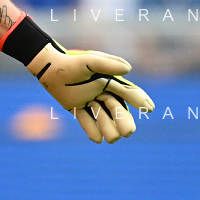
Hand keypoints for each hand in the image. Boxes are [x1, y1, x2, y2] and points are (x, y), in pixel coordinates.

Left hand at [28, 44, 154, 142]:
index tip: (149, 108)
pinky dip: (92, 132)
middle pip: (119, 112)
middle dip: (124, 121)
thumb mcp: (90, 61)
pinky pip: (88, 125)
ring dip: (106, 126)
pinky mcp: (78, 109)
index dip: (139, 99)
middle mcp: (102, 94)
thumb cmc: (71, 63)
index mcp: (109, 82)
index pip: (127, 93)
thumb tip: (129, 70)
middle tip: (127, 132)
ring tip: (103, 124)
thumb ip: (108, 64)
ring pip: (104, 121)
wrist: (50, 70)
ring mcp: (91, 103)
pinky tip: (96, 138)